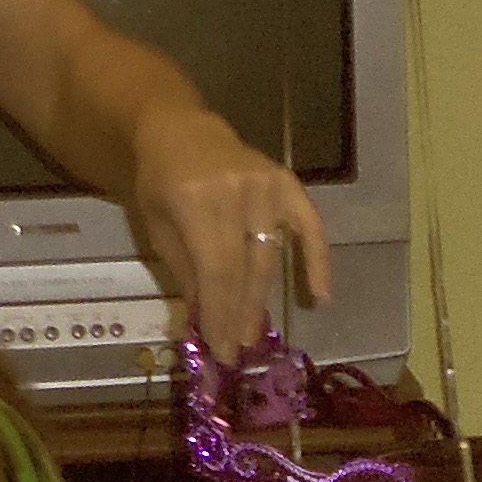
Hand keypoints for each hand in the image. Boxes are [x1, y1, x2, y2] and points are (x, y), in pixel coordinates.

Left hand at [124, 103, 334, 360]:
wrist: (182, 133)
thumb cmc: (163, 183)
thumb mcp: (160, 227)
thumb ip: (186, 272)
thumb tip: (209, 324)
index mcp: (195, 201)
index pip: (216, 271)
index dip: (221, 313)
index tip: (221, 348)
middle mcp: (236, 192)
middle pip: (245, 268)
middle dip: (240, 312)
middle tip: (237, 347)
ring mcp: (266, 186)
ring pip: (270, 257)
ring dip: (262, 300)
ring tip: (254, 333)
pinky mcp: (288, 183)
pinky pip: (310, 228)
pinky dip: (317, 262)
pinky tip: (320, 296)